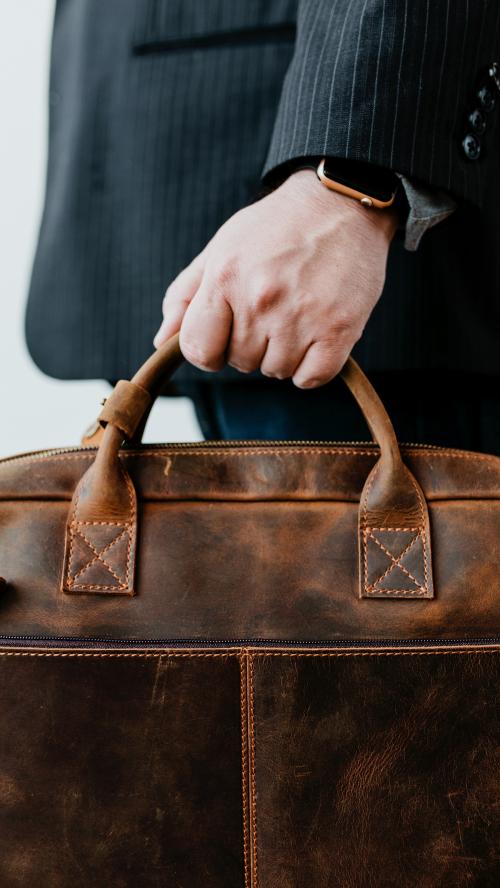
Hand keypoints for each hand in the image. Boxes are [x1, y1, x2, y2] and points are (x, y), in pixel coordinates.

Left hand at [154, 170, 398, 387]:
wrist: (341, 205)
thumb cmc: (276, 228)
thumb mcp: (221, 249)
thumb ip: (185, 296)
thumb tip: (162, 342)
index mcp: (225, 277)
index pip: (197, 349)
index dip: (207, 350)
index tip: (223, 337)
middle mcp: (261, 298)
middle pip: (240, 362)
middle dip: (250, 344)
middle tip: (271, 309)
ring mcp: (302, 316)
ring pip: (275, 371)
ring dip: (283, 354)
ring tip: (296, 314)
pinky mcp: (339, 329)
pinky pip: (311, 378)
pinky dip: (311, 367)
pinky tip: (315, 335)